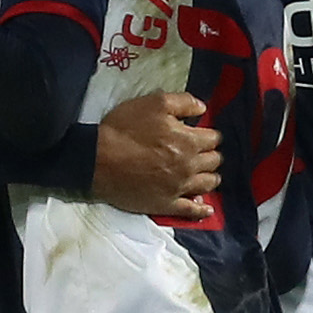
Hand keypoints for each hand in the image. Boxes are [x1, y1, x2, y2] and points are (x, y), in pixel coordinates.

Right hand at [93, 92, 221, 218]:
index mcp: (188, 141)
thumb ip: (183, 102)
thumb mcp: (154, 103)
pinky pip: (192, 210)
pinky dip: (201, 209)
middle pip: (214, 161)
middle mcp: (189, 166)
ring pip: (209, 183)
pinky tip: (206, 207)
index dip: (208, 134)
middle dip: (210, 154)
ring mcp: (179, 187)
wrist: (98, 159)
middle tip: (200, 152)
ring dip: (209, 176)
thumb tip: (203, 108)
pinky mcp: (167, 204)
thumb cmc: (123, 129)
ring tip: (203, 173)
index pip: (213, 138)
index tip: (201, 134)